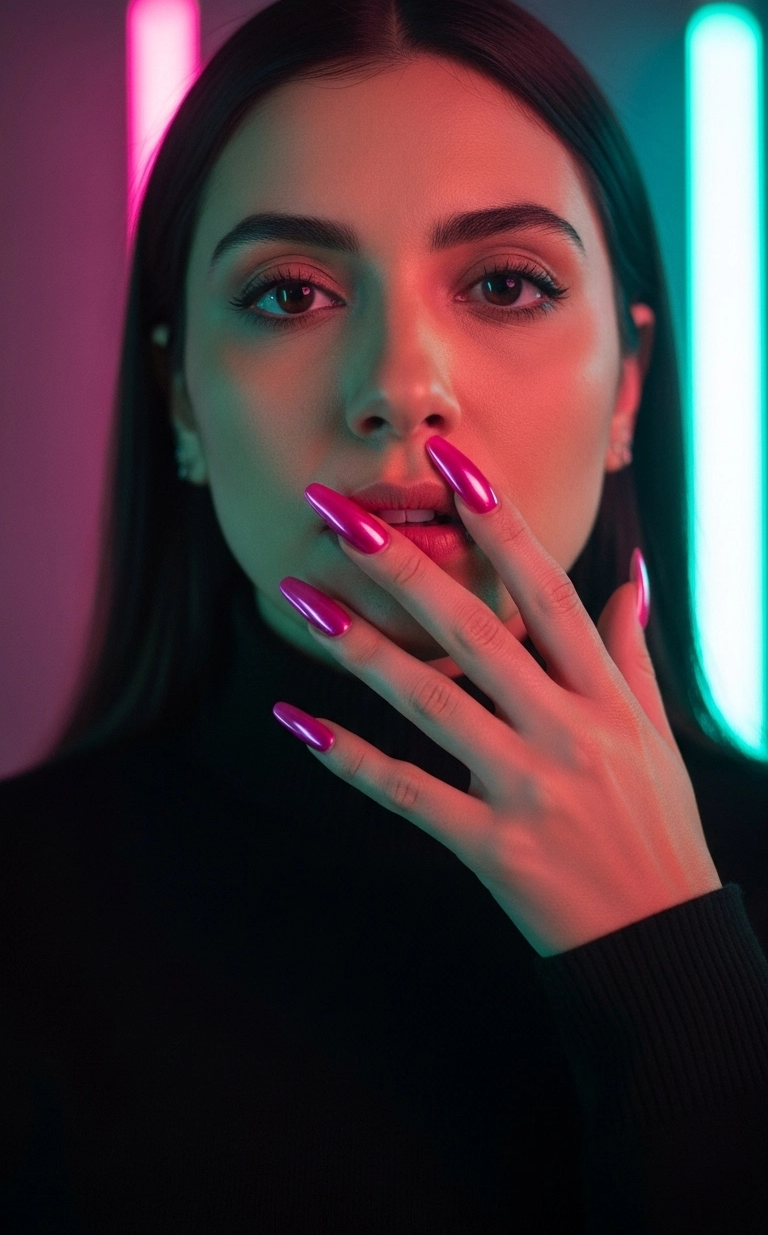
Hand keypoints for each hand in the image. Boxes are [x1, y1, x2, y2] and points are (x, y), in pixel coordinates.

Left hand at [274, 436, 719, 955]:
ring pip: (432, 705)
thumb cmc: (658, 826)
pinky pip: (411, 795)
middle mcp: (567, 733)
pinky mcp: (492, 848)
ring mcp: (527, 791)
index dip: (502, 525)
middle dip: (404, 566)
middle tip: (339, 514)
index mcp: (605, 697)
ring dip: (362, 649)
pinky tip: (299, 722)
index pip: (548, 593)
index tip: (455, 468)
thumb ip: (629, 652)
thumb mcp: (653, 733)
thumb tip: (633, 575)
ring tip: (302, 600)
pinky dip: (352, 759)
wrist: (661, 941)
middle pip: (475, 634)